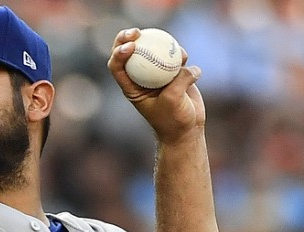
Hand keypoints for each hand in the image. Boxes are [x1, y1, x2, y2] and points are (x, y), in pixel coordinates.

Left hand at [107, 28, 205, 144]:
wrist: (187, 129)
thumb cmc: (173, 120)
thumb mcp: (172, 101)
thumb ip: (178, 81)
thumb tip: (185, 64)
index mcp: (130, 87)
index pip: (116, 67)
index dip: (118, 53)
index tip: (131, 46)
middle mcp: (141, 78)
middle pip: (129, 53)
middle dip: (128, 38)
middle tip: (137, 31)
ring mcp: (157, 73)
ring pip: (154, 50)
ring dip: (162, 44)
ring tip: (173, 49)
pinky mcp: (174, 72)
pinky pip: (175, 56)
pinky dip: (180, 54)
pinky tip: (185, 57)